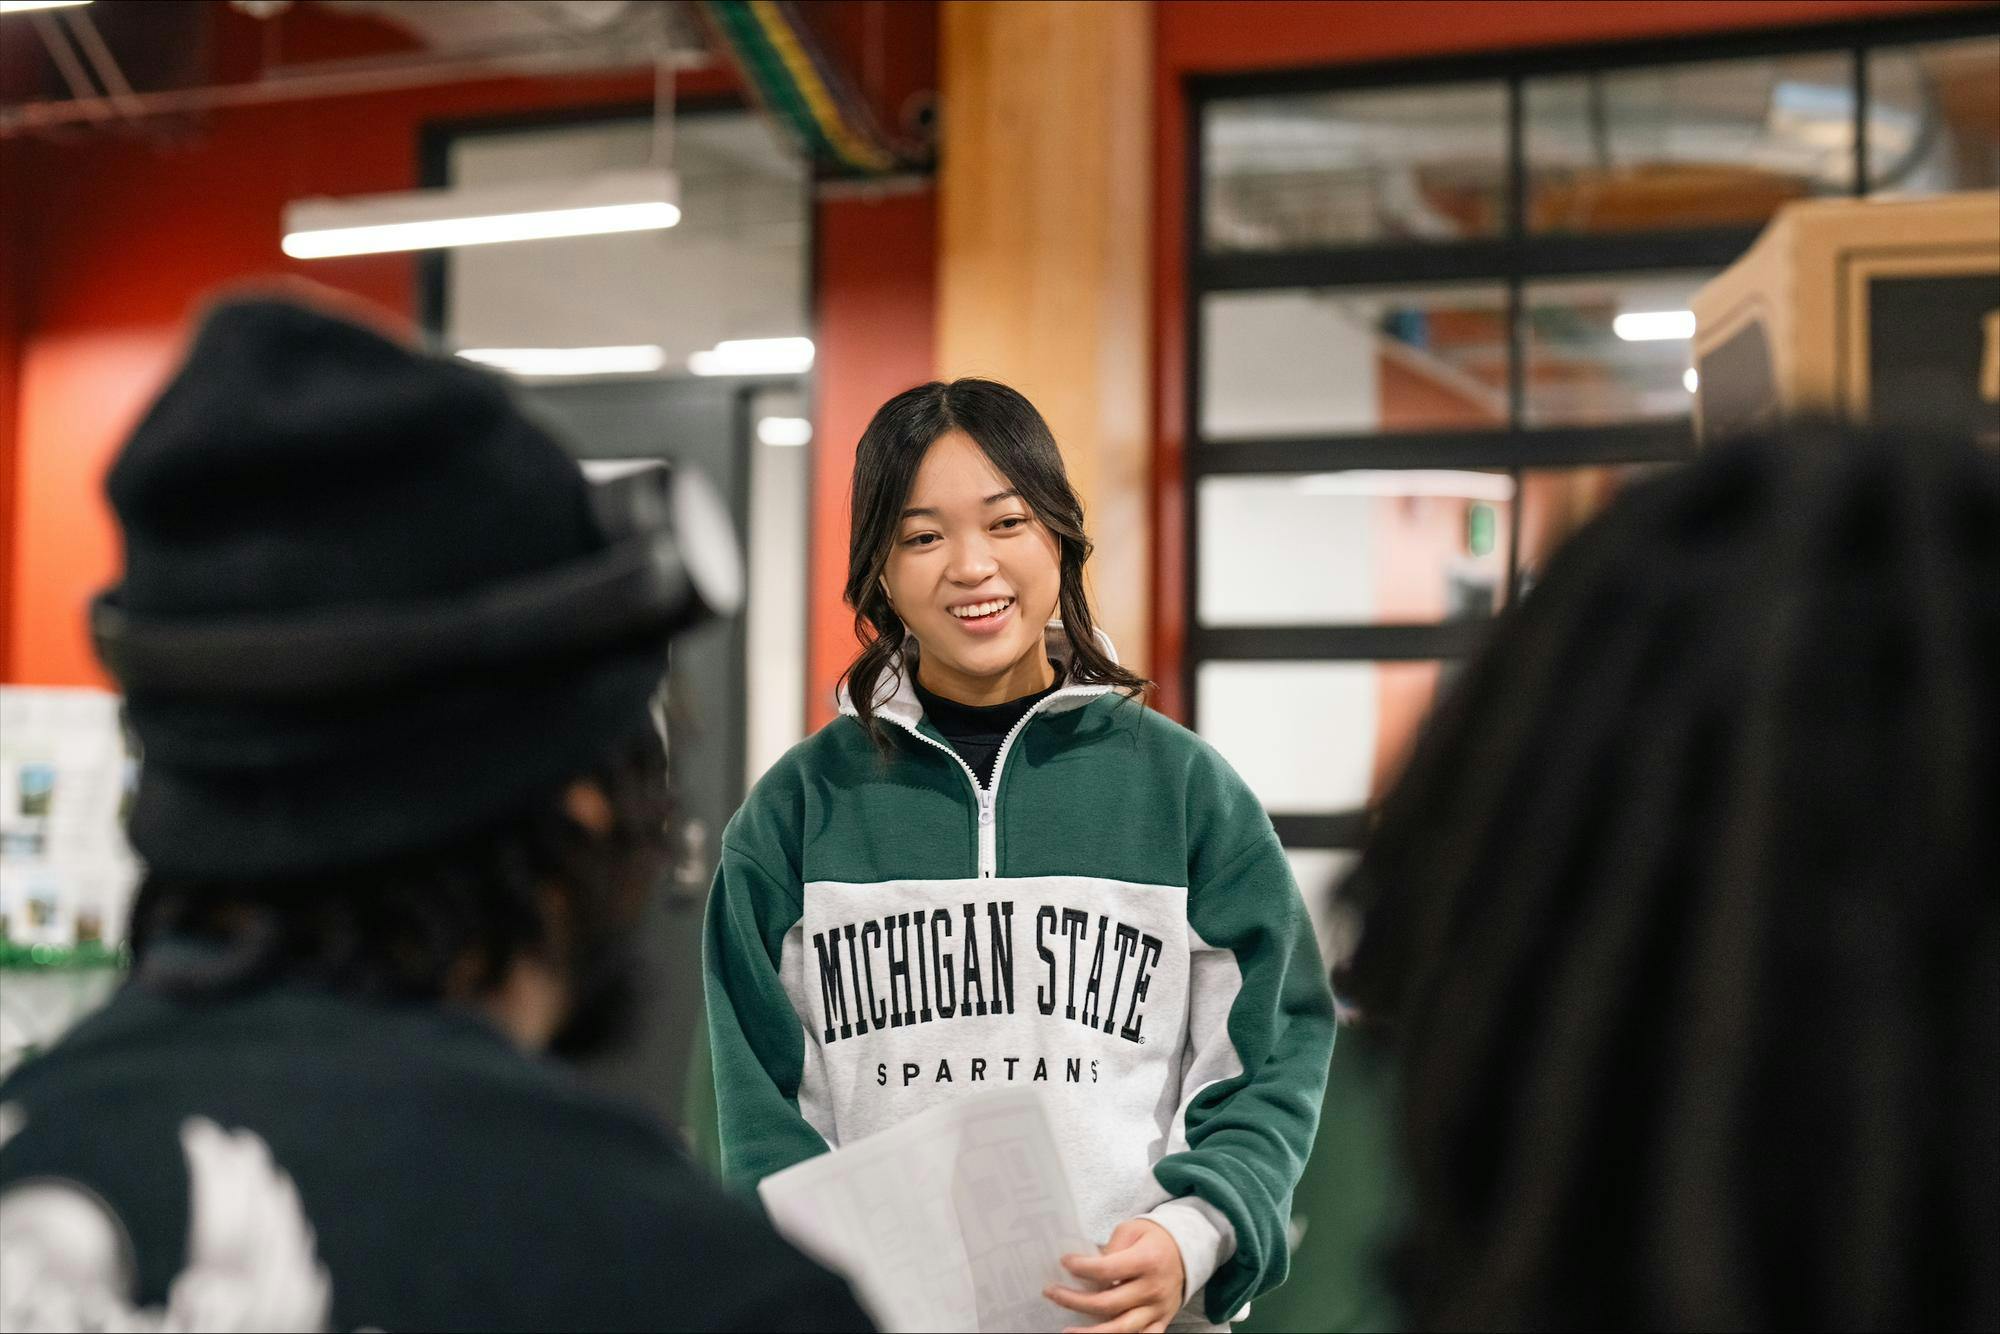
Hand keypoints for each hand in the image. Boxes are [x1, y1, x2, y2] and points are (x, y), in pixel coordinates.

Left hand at [1044, 1217, 1185, 1333]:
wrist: (1187, 1249)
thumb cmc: (1154, 1237)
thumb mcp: (1131, 1230)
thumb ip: (1110, 1249)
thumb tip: (1085, 1267)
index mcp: (1146, 1261)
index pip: (1107, 1270)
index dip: (1082, 1268)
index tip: (1064, 1262)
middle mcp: (1153, 1288)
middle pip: (1109, 1303)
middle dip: (1075, 1301)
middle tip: (1052, 1293)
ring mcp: (1158, 1309)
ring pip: (1123, 1329)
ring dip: (1092, 1333)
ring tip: (1067, 1332)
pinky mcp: (1162, 1321)